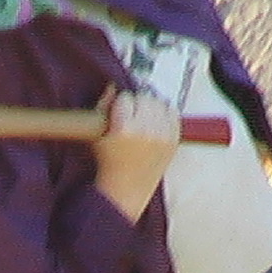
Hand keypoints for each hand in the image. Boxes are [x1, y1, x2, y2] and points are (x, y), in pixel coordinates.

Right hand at [92, 89, 179, 221]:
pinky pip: (173, 112)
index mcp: (123, 129)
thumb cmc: (108, 160)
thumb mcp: (97, 133)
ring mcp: (162, 136)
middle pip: (145, 97)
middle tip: (132, 111)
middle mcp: (145, 131)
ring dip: (151, 105)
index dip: (121, 102)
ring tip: (143, 115)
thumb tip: (113, 85)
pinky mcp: (174, 140)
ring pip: (160, 102)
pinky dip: (165, 112)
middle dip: (137, 101)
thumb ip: (103, 105)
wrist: (128, 187)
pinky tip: (156, 120)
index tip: (119, 110)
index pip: (126, 97)